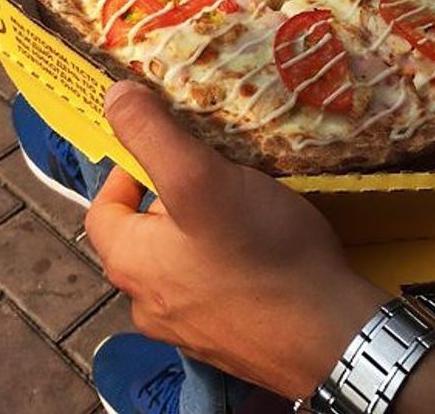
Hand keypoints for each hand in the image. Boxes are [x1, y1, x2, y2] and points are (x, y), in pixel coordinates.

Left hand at [85, 81, 387, 398]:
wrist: (330, 333)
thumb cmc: (262, 252)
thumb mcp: (201, 178)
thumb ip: (153, 135)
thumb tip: (113, 96)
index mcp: (132, 264)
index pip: (104, 210)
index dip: (125, 171)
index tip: (160, 150)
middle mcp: (151, 303)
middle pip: (146, 235)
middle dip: (173, 197)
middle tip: (214, 172)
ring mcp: (191, 326)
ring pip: (183, 261)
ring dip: (202, 229)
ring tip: (242, 206)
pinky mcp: (229, 337)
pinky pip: (215, 286)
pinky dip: (228, 261)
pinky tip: (262, 250)